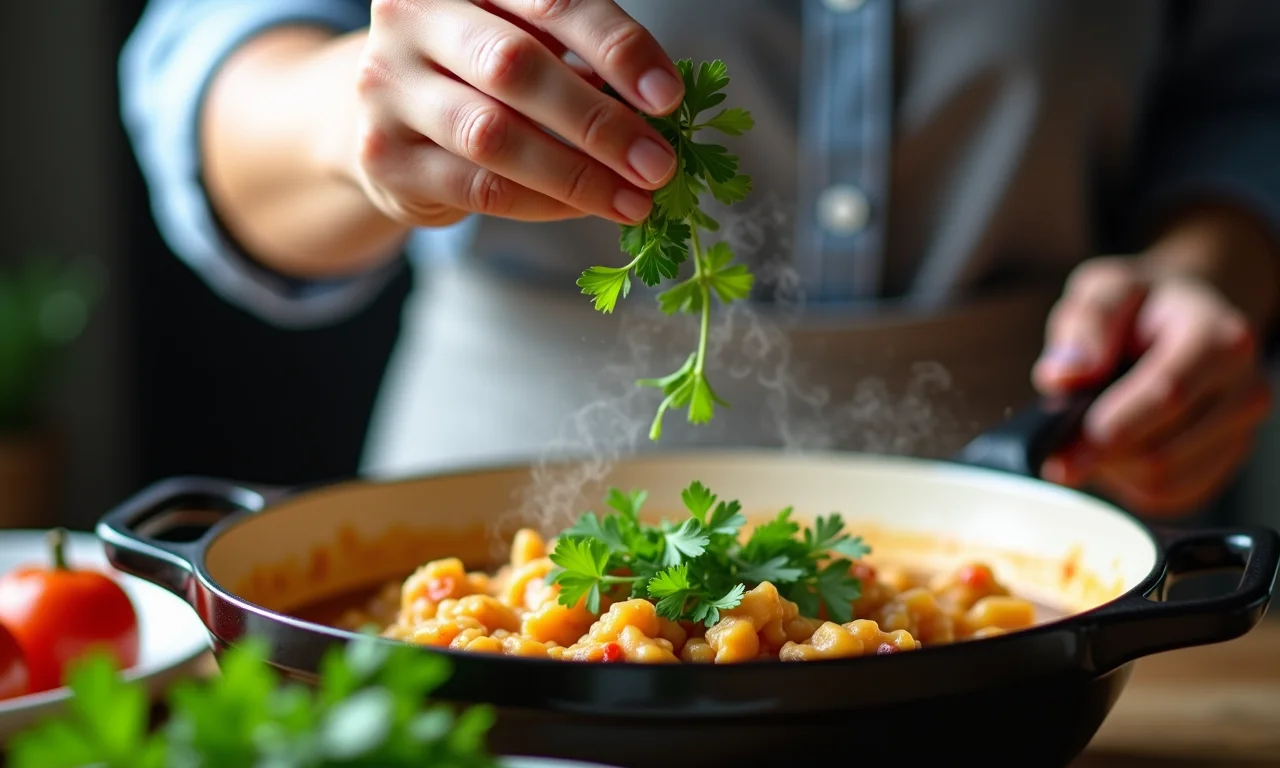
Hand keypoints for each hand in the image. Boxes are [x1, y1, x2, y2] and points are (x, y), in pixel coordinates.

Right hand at [352, 0, 681, 227]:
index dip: (616, 47)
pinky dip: (542, 202)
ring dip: (575, 174)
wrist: (388, 119)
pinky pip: (477, 187)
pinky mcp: (384, 155)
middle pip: (515, 67)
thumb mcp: (526, 37)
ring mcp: (386, 86)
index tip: (668, 97)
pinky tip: (584, 208)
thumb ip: (579, 54)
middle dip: (599, 122)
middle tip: (658, 164)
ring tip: (633, 200)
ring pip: (492, 135)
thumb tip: (659, 106)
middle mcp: (412, 16)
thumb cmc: (480, 72)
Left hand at [1032, 256, 1272, 515]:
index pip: (1165, 396)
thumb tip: (1063, 378)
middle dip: (1101, 454)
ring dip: (1113, 471)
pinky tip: (1116, 451)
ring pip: (1166, 483)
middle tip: (1063, 437)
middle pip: (1163, 452)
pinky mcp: (1228, 460)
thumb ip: (1086, 326)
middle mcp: (1244, 387)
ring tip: (1091, 435)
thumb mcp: (1105, 290)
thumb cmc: (1141, 305)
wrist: (1186, 313)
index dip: (1108, 432)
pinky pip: (1172, 496)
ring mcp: (1242, 429)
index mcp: (1218, 337)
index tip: (1059, 457)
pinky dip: (1131, 484)